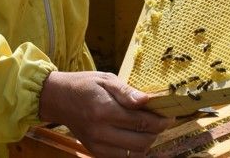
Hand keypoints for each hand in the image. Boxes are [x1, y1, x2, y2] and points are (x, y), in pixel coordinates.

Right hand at [38, 71, 174, 156]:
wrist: (58, 99)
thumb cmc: (84, 85)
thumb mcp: (106, 79)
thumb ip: (127, 92)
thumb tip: (147, 100)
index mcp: (104, 110)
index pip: (141, 122)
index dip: (161, 120)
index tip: (170, 115)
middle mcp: (100, 130)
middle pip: (141, 141)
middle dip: (157, 132)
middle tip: (162, 121)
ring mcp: (97, 144)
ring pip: (134, 154)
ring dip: (147, 143)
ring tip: (148, 129)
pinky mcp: (95, 151)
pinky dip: (133, 150)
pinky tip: (135, 137)